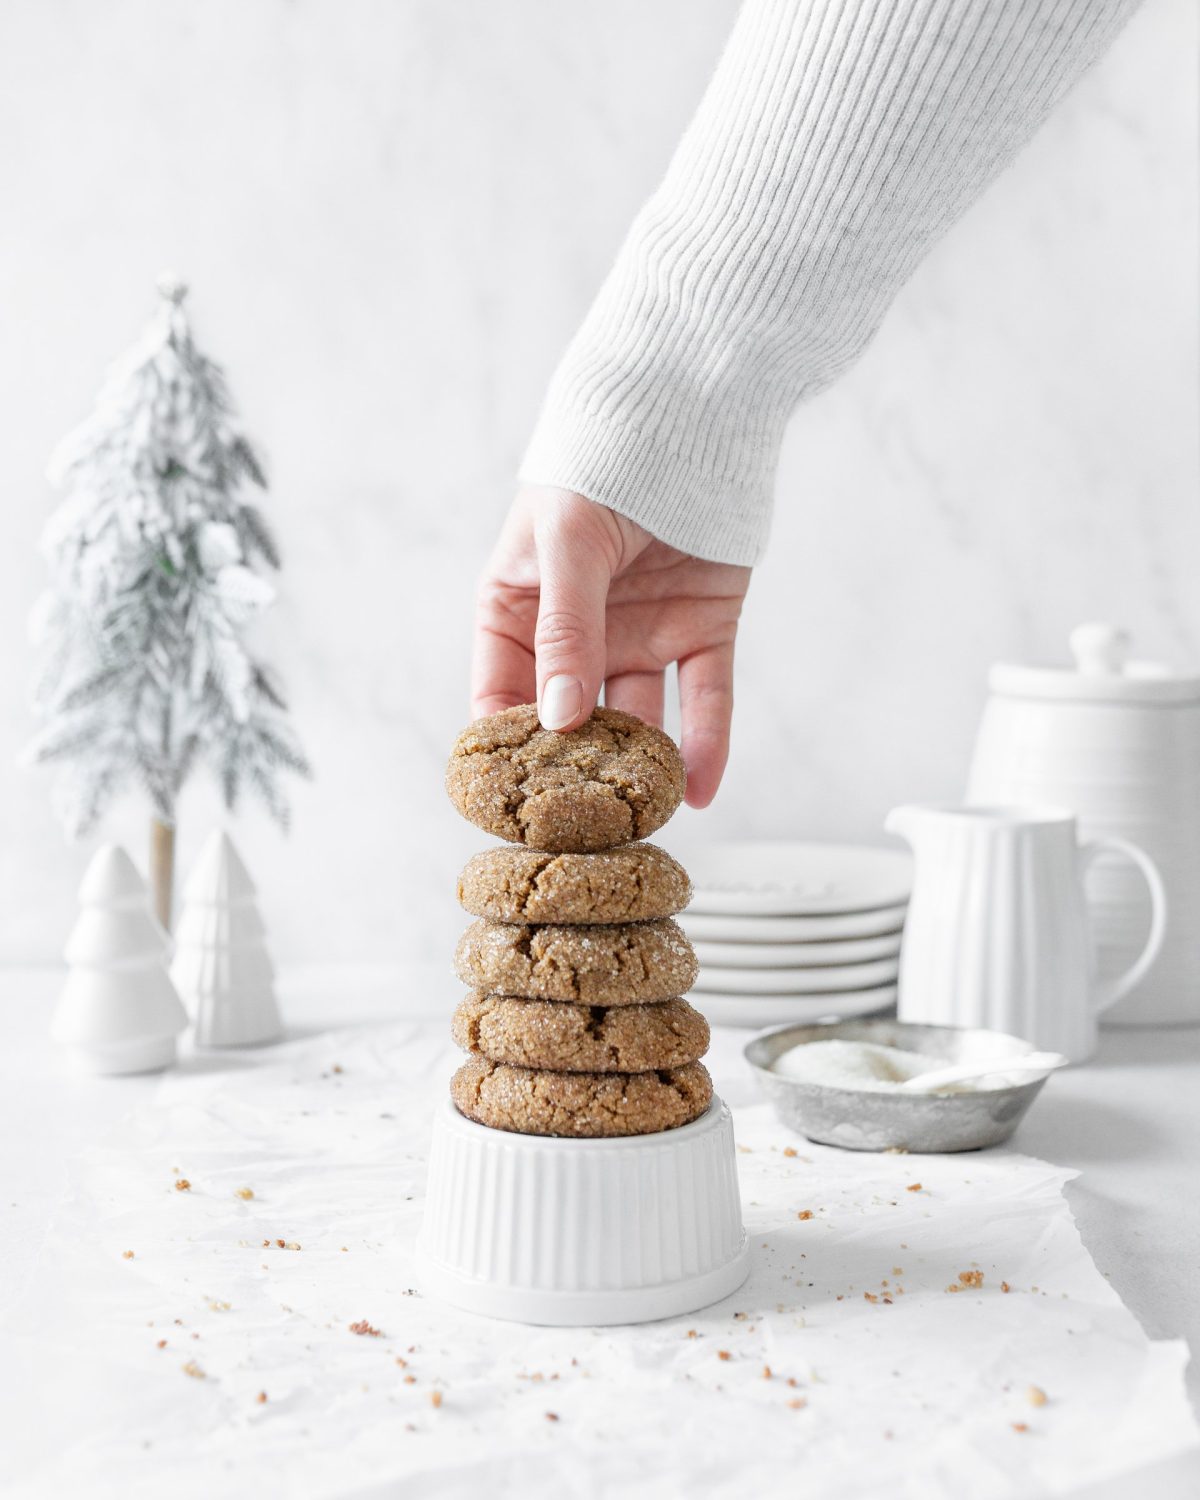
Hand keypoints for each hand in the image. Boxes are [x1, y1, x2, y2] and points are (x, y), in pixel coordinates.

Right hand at [472, 485, 750, 807]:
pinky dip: (706, 742)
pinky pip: (704, 695)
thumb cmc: (602, 460)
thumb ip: (564, 629)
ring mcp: (640, 633)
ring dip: (641, 770)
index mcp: (519, 608)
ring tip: (642, 824)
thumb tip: (557, 719)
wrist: (691, 405)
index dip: (505, 753)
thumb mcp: (567, 540)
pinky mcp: (701, 626)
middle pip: (571, 722)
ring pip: (640, 718)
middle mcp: (577, 633)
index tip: (511, 809)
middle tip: (582, 837)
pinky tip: (699, 788)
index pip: (500, 697)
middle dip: (577, 777)